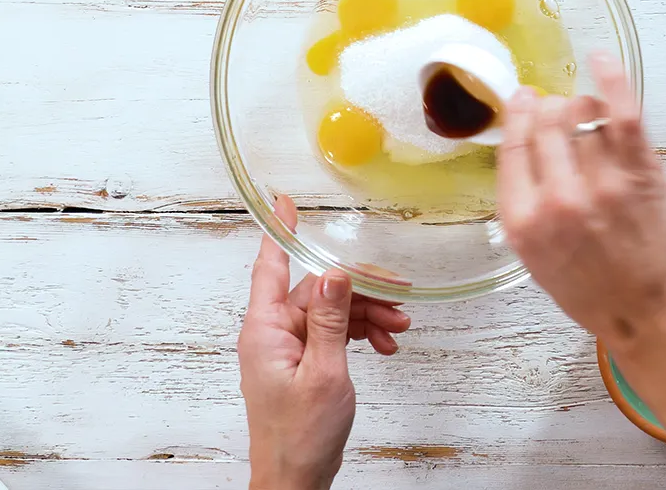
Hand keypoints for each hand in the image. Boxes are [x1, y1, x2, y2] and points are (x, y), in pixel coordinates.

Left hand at [239, 196, 410, 489]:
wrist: (296, 482)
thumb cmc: (300, 437)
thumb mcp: (324, 372)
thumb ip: (330, 319)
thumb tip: (335, 272)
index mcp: (266, 328)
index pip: (270, 265)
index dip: (280, 231)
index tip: (286, 203)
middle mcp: (274, 331)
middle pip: (318, 289)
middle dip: (360, 290)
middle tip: (397, 295)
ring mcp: (288, 346)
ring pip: (332, 310)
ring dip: (367, 314)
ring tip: (399, 326)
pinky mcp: (303, 360)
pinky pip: (333, 331)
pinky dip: (360, 333)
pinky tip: (384, 343)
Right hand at [497, 53, 665, 451]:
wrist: (651, 316)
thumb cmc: (591, 290)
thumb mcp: (535, 256)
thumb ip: (524, 203)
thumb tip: (524, 145)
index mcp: (523, 220)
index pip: (512, 146)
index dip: (516, 115)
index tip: (521, 100)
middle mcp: (556, 198)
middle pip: (543, 123)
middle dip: (547, 106)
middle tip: (556, 108)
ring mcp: (601, 184)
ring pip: (580, 114)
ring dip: (581, 106)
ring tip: (586, 112)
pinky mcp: (641, 175)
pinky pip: (621, 113)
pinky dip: (610, 79)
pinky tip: (601, 60)